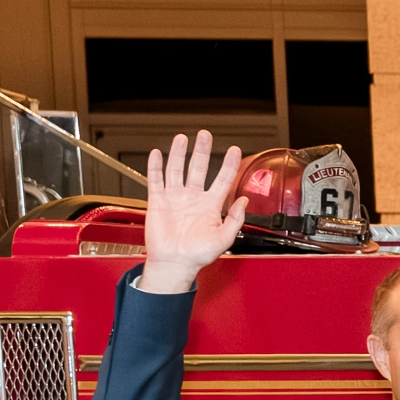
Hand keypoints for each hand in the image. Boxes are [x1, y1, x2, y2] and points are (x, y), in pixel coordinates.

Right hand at [136, 131, 248, 293]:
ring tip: (182, 138)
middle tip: (205, 135)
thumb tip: (244, 201)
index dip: (228, 164)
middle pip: (198, 168)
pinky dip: (155, 166)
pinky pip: (156, 180)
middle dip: (202, 150)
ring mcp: (175, 198)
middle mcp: (193, 198)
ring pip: (177, 169)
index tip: (234, 150)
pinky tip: (157, 154)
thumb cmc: (198, 255)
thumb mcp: (224, 238)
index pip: (222, 179)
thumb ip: (235, 219)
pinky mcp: (158, 201)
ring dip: (179, 153)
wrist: (175, 264)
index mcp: (211, 206)